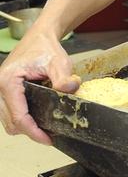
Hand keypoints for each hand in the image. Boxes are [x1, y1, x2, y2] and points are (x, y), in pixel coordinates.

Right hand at [0, 29, 79, 144]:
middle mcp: (0, 87)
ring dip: (25, 126)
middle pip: (11, 122)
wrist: (39, 36)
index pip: (18, 117)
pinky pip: (9, 112)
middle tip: (49, 135)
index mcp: (8, 82)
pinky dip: (22, 118)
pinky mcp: (5, 91)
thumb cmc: (45, 47)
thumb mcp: (59, 62)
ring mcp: (1, 90)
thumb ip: (63, 77)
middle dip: (30, 131)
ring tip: (44, 126)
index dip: (33, 132)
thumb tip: (71, 88)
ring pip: (8, 120)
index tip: (48, 139)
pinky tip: (37, 117)